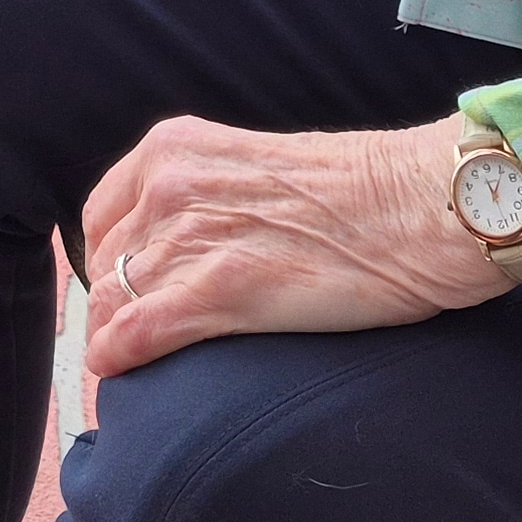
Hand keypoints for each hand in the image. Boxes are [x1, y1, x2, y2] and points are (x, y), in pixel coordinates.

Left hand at [78, 117, 501, 380]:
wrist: (419, 205)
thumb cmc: (359, 193)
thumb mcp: (252, 169)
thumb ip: (206, 195)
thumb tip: (179, 242)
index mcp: (173, 148)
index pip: (102, 218)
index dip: (109, 262)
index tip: (124, 293)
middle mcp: (169, 185)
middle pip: (105, 264)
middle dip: (112, 307)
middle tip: (135, 339)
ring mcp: (192, 235)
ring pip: (114, 301)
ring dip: (116, 339)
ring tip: (134, 366)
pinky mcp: (221, 288)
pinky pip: (138, 331)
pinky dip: (121, 357)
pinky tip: (122, 373)